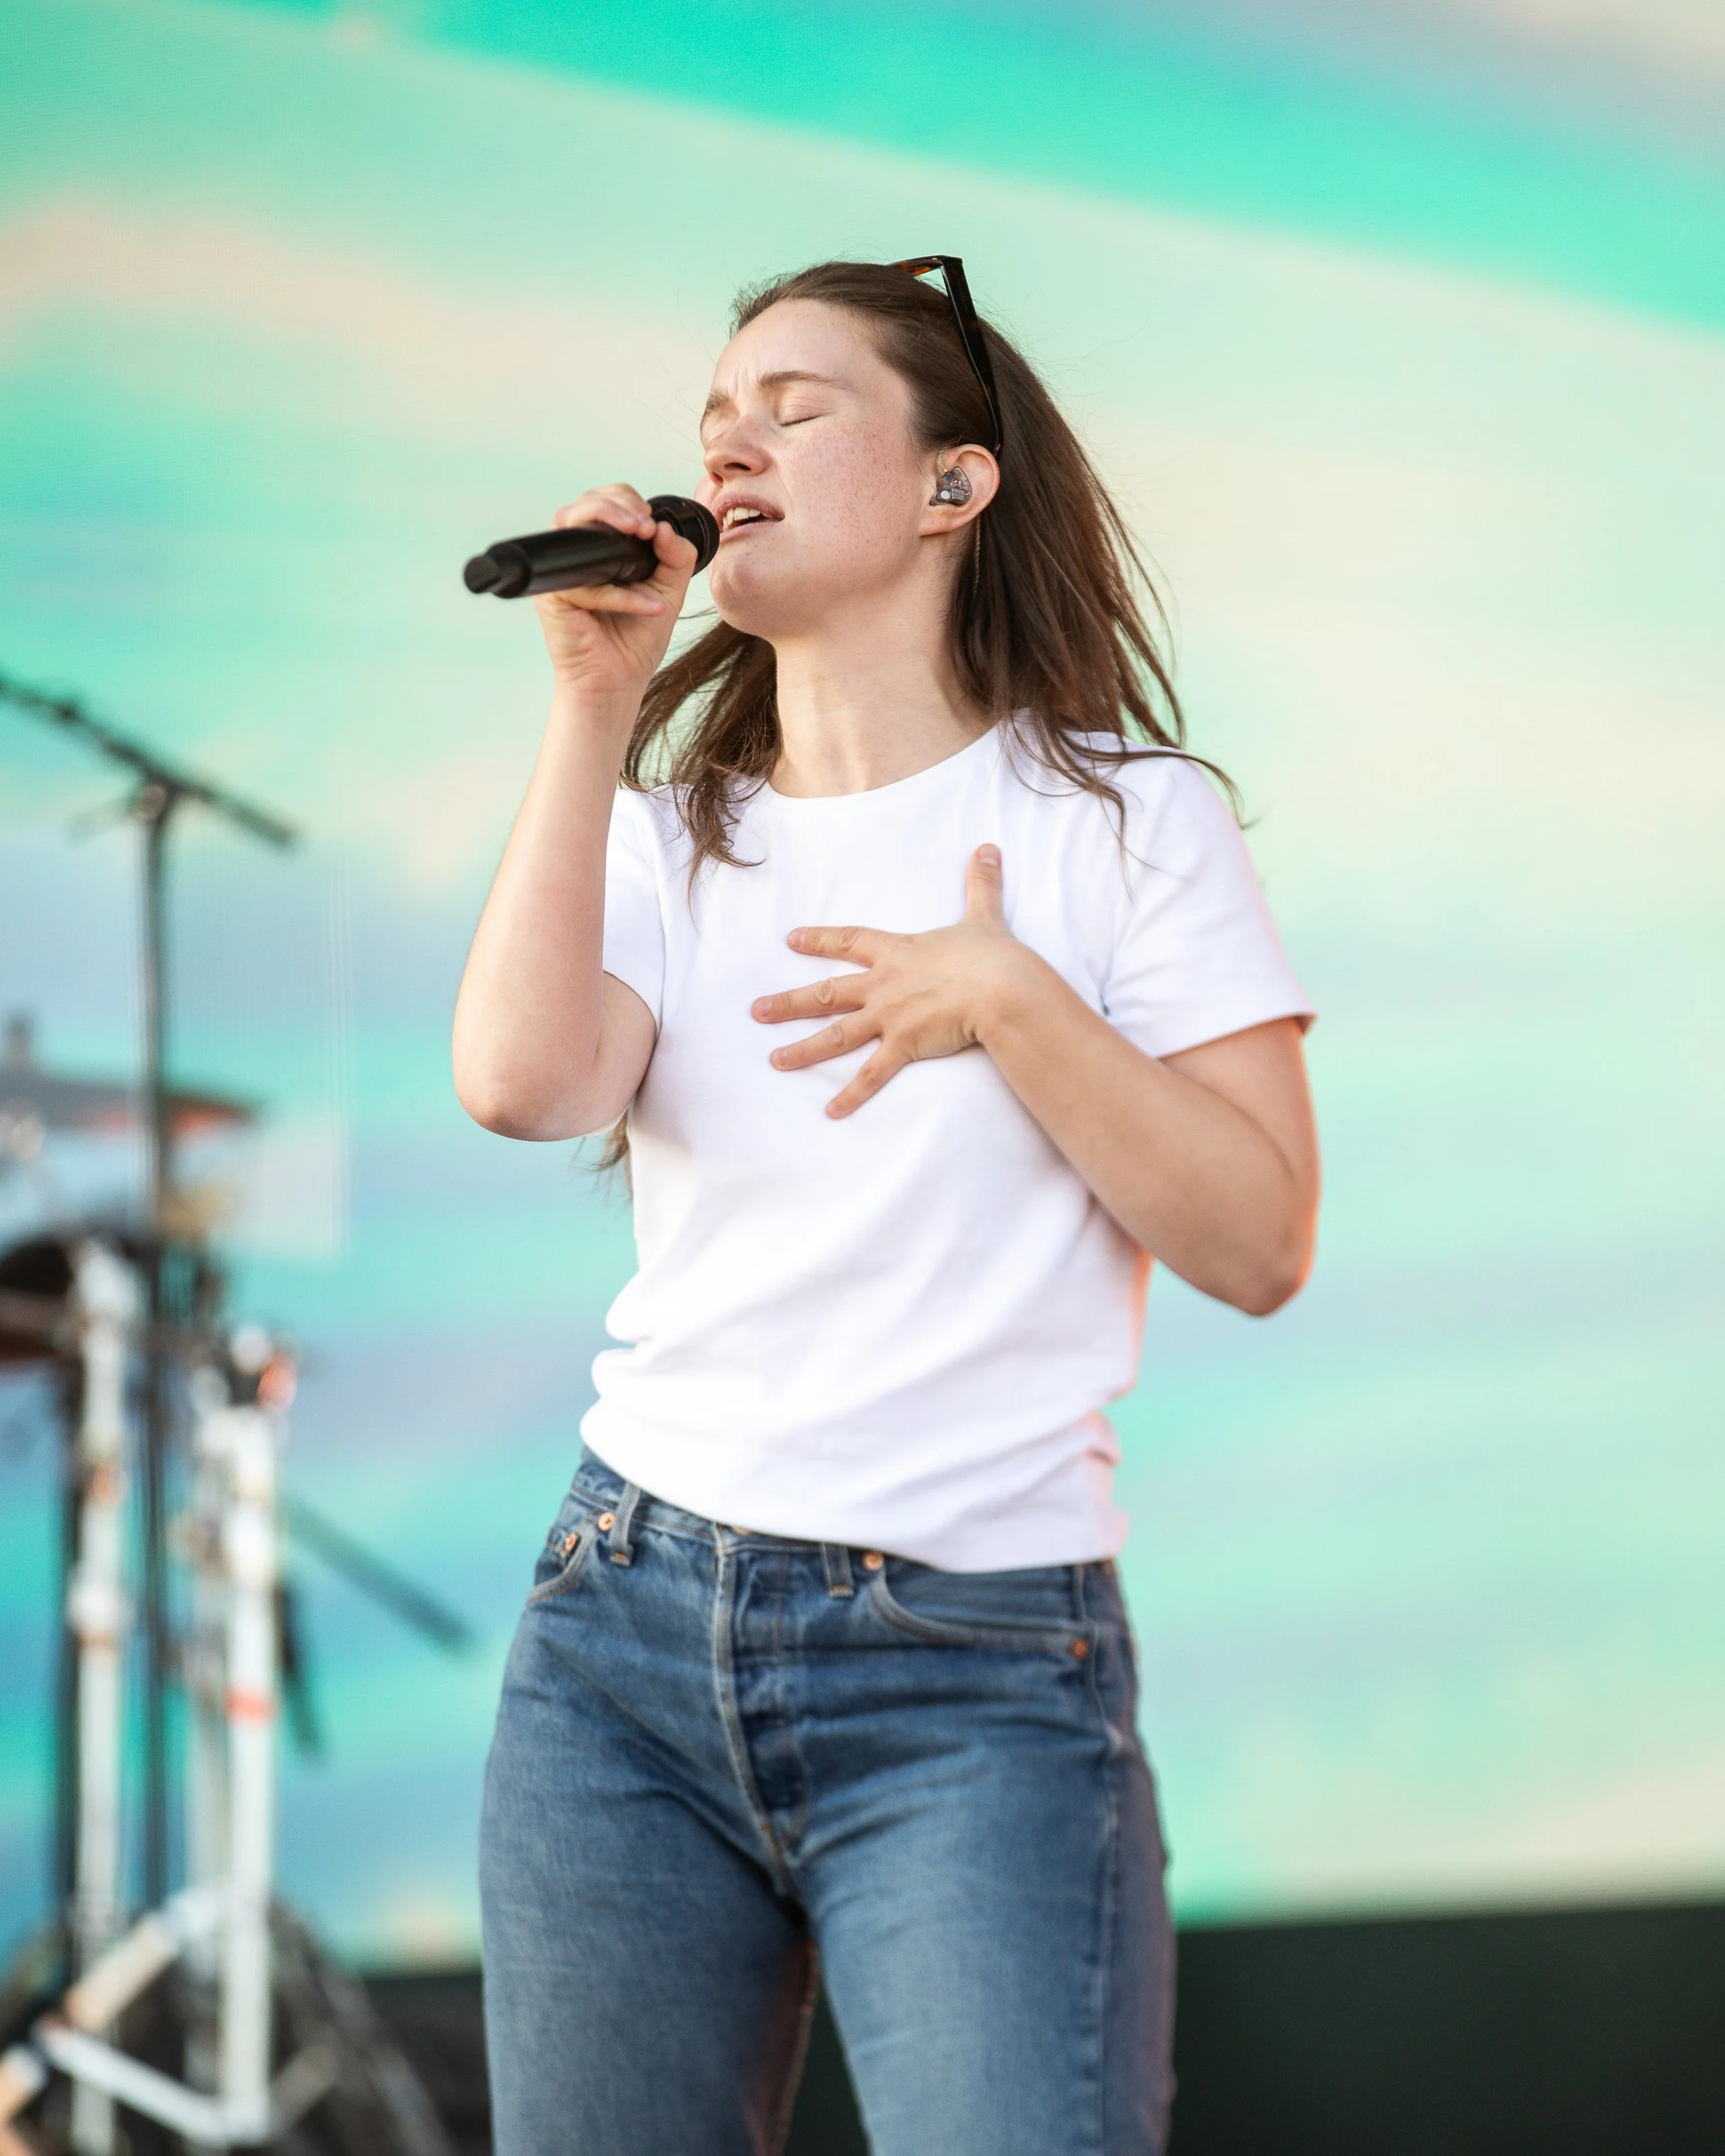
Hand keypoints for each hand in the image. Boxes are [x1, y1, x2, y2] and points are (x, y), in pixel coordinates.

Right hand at [532, 484, 697, 701]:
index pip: (605, 502)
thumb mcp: (668, 591)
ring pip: (570, 522)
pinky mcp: (553, 596)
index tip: (652, 523)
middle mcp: (576, 556)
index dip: (627, 500)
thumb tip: (664, 527)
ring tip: (643, 534)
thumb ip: (676, 557)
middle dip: (619, 502)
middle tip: (645, 525)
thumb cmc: (635, 640)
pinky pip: (585, 583)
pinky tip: (649, 607)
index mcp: (599, 549)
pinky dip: (619, 593)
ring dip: (608, 518)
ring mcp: (561, 573)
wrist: (617, 683)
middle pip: (584, 502)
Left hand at [751, 845, 1033, 1116]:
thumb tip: (988, 847)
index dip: (820, 941)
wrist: (1001, 989)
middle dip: (789, 1002)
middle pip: (826, 993)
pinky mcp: (903, 1046)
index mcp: (899, 953)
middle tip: (756, 1011)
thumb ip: (981, 883)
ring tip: (774, 1061)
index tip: (791, 940)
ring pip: (836, 1035)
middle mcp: (884, 985)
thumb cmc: (993, 956)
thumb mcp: (984, 916)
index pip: (849, 942)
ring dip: (803, 1050)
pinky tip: (830, 1113)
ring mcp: (889, 1017)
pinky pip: (872, 1075)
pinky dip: (851, 1096)